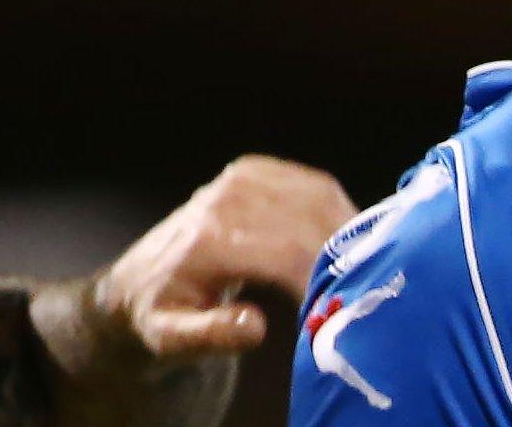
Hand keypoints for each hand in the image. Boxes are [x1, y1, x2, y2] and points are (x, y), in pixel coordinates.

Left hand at [92, 155, 354, 358]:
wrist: (141, 280)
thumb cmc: (160, 315)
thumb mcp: (170, 340)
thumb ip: (211, 336)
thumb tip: (256, 327)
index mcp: (209, 238)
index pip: (287, 254)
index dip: (325, 281)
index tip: (348, 311)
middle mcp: (227, 198)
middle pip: (310, 224)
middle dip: (344, 260)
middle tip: (369, 296)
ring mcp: (244, 178)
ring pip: (321, 201)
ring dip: (350, 236)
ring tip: (366, 275)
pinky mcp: (259, 171)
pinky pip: (317, 188)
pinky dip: (341, 215)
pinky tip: (349, 248)